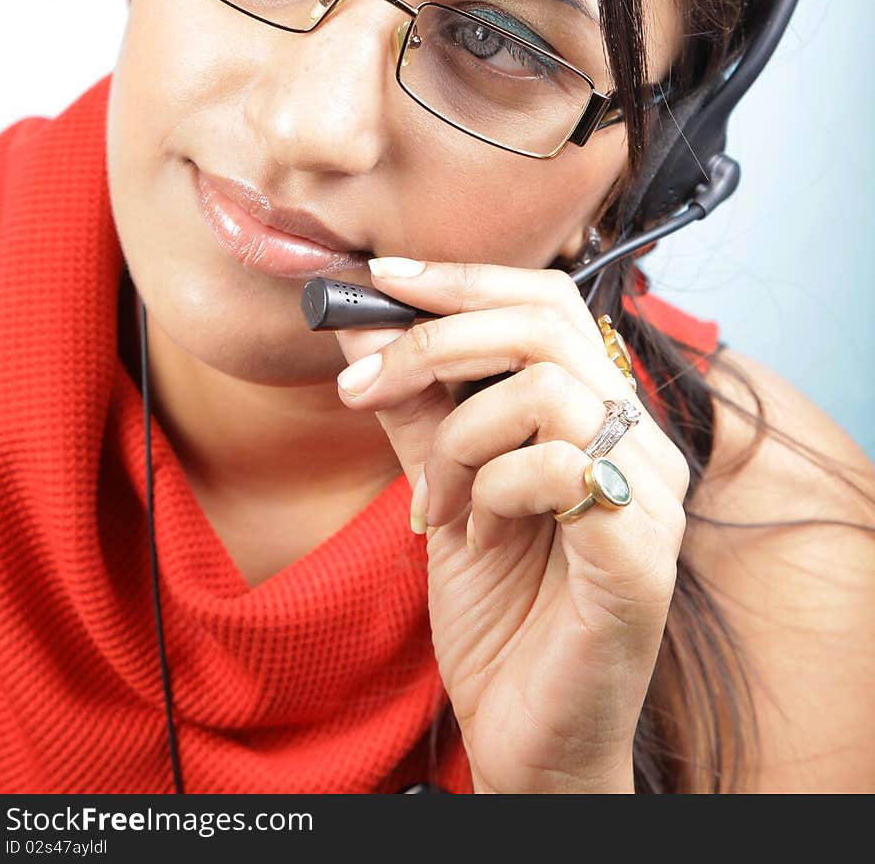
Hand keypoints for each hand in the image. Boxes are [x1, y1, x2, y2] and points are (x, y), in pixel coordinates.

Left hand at [333, 259, 689, 793]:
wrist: (529, 738)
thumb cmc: (502, 616)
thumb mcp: (443, 491)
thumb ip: (417, 411)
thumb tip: (363, 330)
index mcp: (598, 417)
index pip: (547, 301)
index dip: (465, 279)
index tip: (382, 276)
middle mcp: (637, 442)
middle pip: (545, 323)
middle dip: (437, 339)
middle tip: (363, 384)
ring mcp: (649, 494)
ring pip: (544, 387)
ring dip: (459, 439)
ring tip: (436, 504)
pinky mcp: (642, 552)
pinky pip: (559, 466)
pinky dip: (493, 490)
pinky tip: (479, 537)